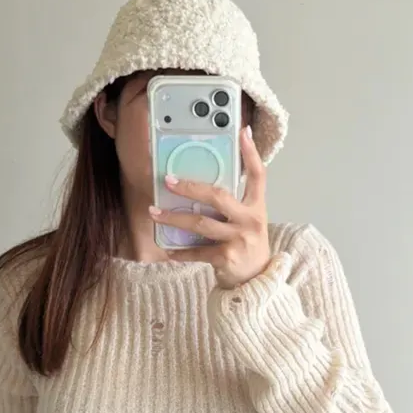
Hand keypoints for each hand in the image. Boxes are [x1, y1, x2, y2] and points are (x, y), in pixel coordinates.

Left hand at [149, 125, 270, 288]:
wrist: (256, 281)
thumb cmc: (246, 246)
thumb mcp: (247, 221)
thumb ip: (231, 205)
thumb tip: (198, 187)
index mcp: (257, 207)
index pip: (258, 175)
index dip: (251, 153)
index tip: (243, 131)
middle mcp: (250, 220)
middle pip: (218, 196)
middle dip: (190, 187)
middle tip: (168, 180)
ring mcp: (239, 239)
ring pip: (201, 223)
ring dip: (174, 218)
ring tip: (155, 214)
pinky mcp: (227, 258)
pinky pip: (198, 251)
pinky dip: (181, 251)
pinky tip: (169, 250)